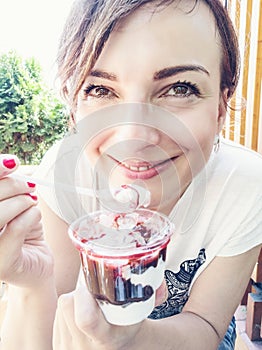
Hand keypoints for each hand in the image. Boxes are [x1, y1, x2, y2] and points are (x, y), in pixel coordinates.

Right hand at [0, 154, 53, 287]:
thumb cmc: (21, 234)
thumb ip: (7, 188)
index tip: (12, 163)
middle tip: (29, 187)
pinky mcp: (2, 262)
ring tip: (31, 204)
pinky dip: (31, 216)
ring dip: (22, 202)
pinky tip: (33, 218)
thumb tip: (11, 163)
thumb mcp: (12, 205)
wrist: (35, 268)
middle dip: (13, 185)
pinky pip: (17, 227)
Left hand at [53, 280, 167, 349]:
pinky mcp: (59, 347)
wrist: (121, 349)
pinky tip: (82, 314)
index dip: (85, 295)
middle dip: (80, 291)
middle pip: (68, 304)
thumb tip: (153, 258)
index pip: (86, 319)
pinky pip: (57, 316)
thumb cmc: (131, 325)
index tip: (92, 285)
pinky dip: (67, 311)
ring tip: (90, 305)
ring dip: (74, 300)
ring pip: (62, 307)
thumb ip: (147, 287)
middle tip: (93, 290)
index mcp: (108, 339)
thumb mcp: (140, 310)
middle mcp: (86, 349)